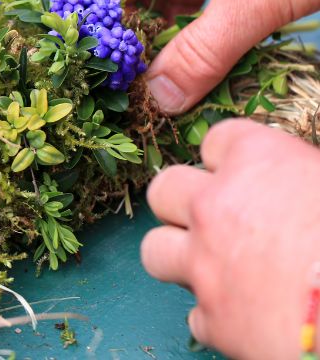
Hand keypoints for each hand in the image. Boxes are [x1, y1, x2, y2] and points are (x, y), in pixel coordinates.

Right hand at [87, 0, 319, 113]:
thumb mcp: (256, 1)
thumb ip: (202, 53)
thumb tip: (158, 99)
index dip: (106, 2)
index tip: (123, 48)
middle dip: (137, 18)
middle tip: (147, 65)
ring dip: (169, 20)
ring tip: (177, 61)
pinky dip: (199, 14)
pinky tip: (211, 41)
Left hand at [141, 119, 319, 359]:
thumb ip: (306, 171)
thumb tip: (304, 178)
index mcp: (256, 161)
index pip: (217, 140)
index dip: (229, 156)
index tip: (242, 170)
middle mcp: (216, 206)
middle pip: (165, 190)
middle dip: (183, 201)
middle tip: (212, 216)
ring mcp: (206, 264)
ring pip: (155, 249)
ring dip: (180, 255)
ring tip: (211, 265)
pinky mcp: (214, 320)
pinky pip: (195, 312)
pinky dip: (214, 314)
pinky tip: (243, 315)